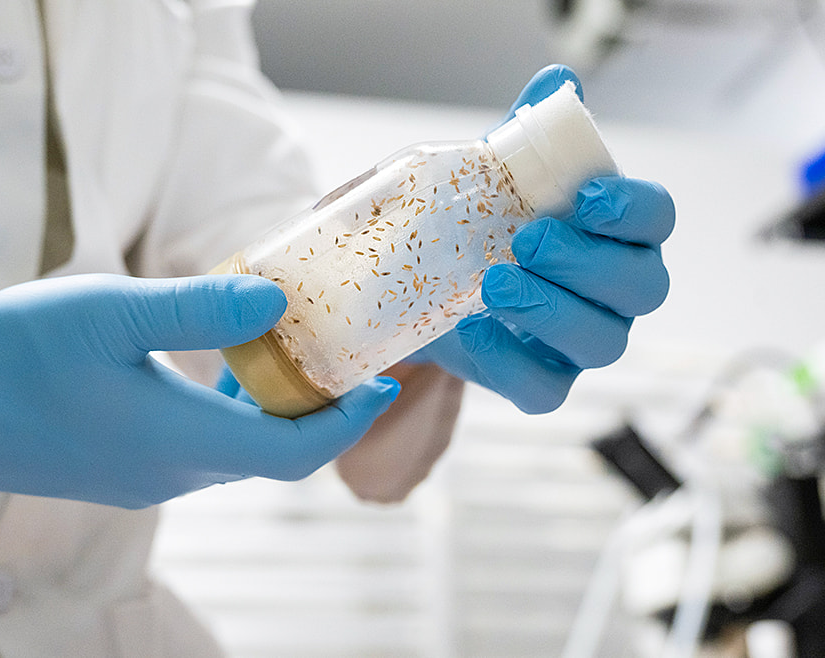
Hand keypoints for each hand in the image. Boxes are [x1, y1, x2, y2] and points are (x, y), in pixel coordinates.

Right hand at [0, 274, 398, 507]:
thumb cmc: (14, 353)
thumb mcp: (110, 312)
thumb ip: (199, 308)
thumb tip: (277, 302)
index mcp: (178, 441)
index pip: (293, 452)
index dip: (349, 421)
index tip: (385, 382)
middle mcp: (171, 473)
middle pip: (273, 455)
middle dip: (321, 411)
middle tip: (347, 358)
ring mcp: (144, 478)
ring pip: (236, 453)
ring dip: (274, 411)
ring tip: (292, 354)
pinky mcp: (121, 469)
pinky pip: (200, 450)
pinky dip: (231, 415)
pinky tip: (223, 370)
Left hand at [416, 65, 673, 412]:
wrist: (428, 280)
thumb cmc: (481, 223)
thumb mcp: (496, 176)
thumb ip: (529, 133)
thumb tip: (556, 84)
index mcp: (618, 234)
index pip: (656, 221)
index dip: (633, 211)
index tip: (588, 196)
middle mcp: (615, 292)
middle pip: (643, 287)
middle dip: (588, 263)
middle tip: (528, 240)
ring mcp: (582, 341)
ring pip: (603, 342)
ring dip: (552, 311)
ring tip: (495, 282)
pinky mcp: (542, 380)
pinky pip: (546, 390)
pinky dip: (511, 362)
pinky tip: (473, 329)